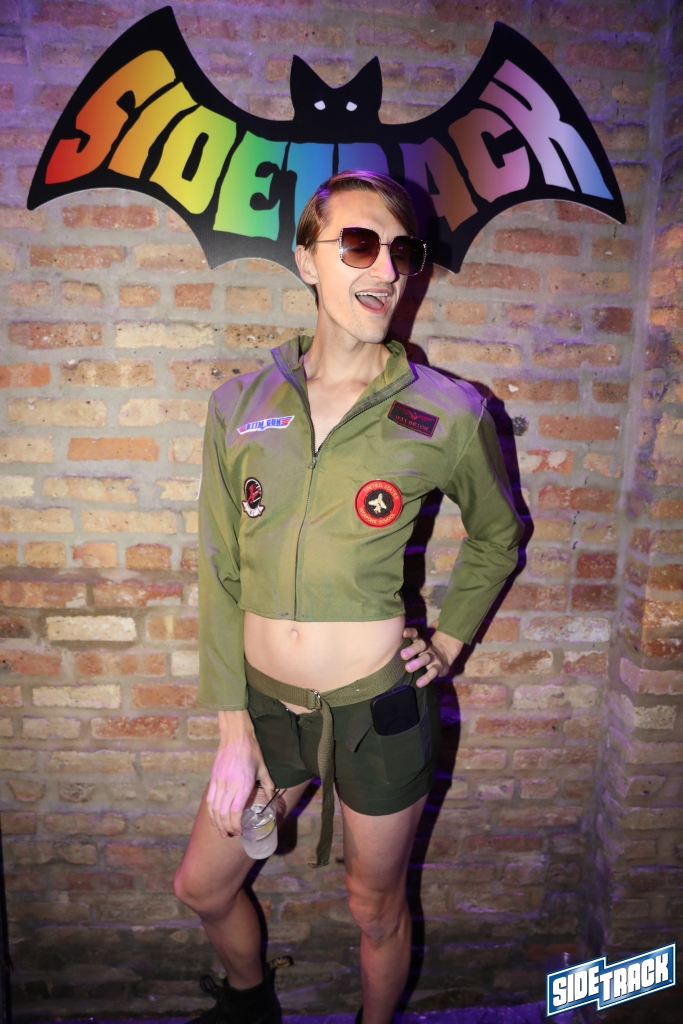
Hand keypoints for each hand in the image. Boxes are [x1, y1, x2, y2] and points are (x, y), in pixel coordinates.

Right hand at [206, 710, 274, 837]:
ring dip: (217, 822)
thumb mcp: (263, 768)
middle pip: (223, 813)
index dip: (236, 824)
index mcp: (243, 784)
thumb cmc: (251, 751)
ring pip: (214, 808)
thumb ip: (267, 784)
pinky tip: (214, 818)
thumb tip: (271, 795)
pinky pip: (209, 799)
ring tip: (221, 831)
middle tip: (230, 835)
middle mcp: (229, 785)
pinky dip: (211, 811)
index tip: (239, 831)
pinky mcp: (213, 778)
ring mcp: (219, 782)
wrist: (235, 735)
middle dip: (226, 827)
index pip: (235, 811)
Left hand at [400, 627, 463, 686]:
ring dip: (417, 663)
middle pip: (420, 645)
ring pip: (426, 658)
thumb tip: (389, 645)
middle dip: (412, 650)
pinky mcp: (439, 668)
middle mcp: (427, 648)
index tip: (403, 632)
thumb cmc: (424, 652)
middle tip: (403, 655)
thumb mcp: (418, 647)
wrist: (444, 657)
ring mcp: (434, 657)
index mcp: (420, 642)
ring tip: (408, 668)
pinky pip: (433, 672)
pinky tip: (419, 683)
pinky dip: (426, 678)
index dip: (410, 633)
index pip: (415, 634)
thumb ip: (407, 646)